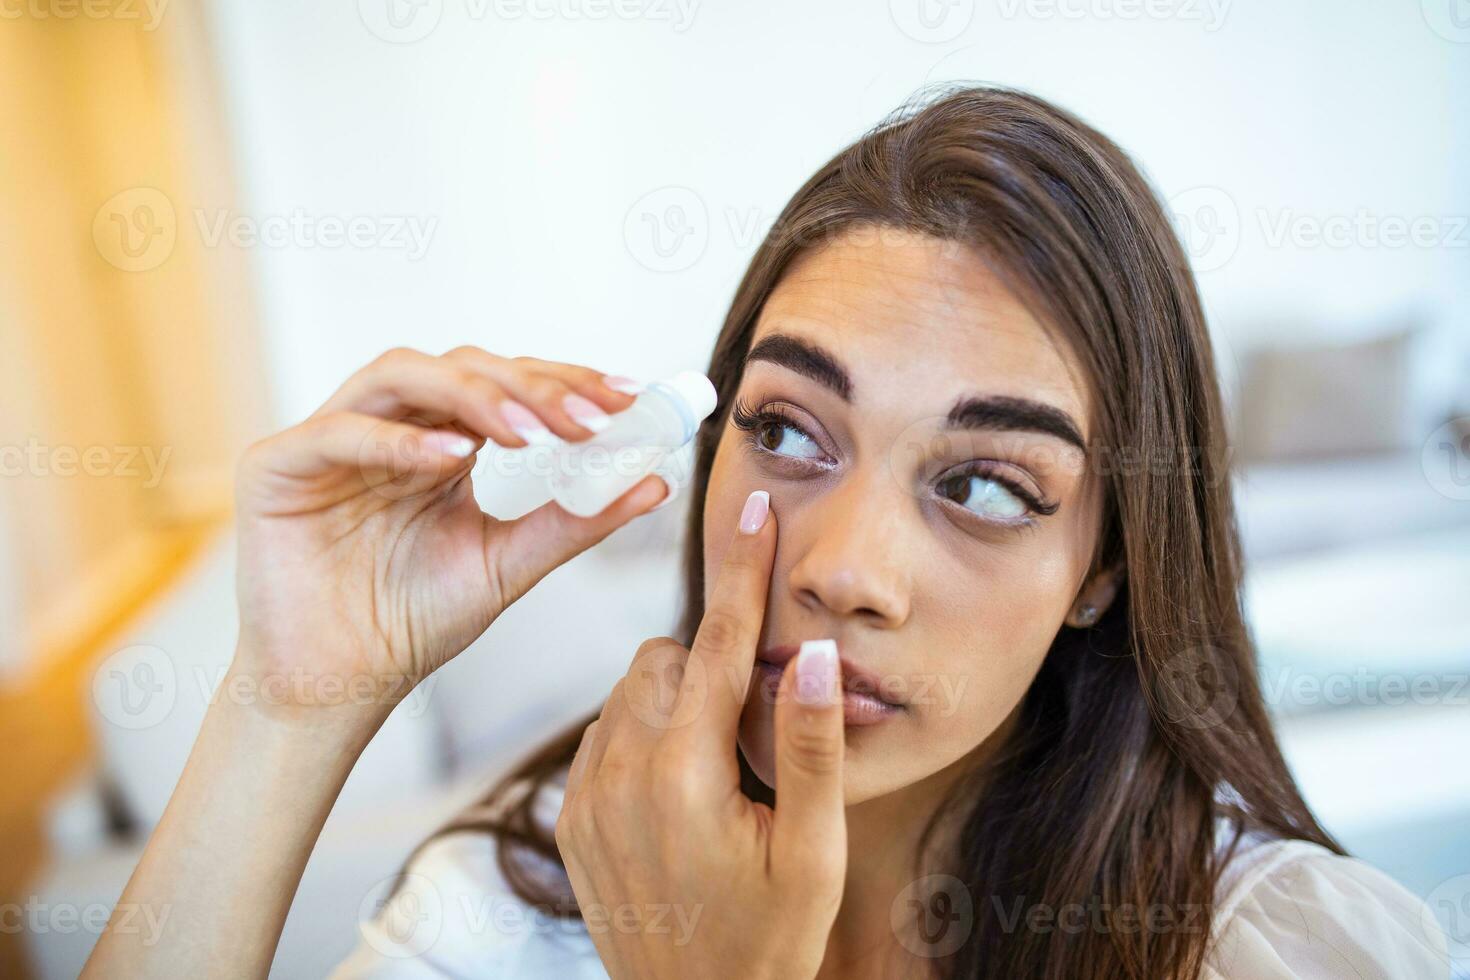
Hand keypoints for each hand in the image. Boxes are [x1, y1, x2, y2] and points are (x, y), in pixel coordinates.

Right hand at [231, 346, 666, 733]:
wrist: (338, 689)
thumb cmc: (411, 623)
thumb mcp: (509, 564)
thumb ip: (576, 520)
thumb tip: (656, 481)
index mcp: (440, 442)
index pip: (506, 386)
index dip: (566, 383)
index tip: (628, 399)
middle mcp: (388, 425)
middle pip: (462, 368)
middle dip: (532, 387)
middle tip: (589, 417)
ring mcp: (330, 438)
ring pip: (402, 375)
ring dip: (473, 397)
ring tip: (531, 432)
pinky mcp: (276, 465)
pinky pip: (338, 432)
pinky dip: (398, 440)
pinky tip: (454, 459)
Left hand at [556, 490, 846, 979]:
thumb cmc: (767, 941)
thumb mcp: (814, 854)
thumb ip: (811, 748)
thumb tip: (812, 652)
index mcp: (686, 775)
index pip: (717, 642)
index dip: (741, 570)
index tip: (754, 506)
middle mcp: (621, 774)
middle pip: (665, 657)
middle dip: (710, 667)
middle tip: (753, 728)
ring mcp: (586, 796)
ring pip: (630, 691)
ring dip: (676, 701)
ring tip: (719, 769)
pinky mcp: (569, 816)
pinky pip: (603, 733)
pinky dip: (642, 737)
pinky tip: (679, 790)